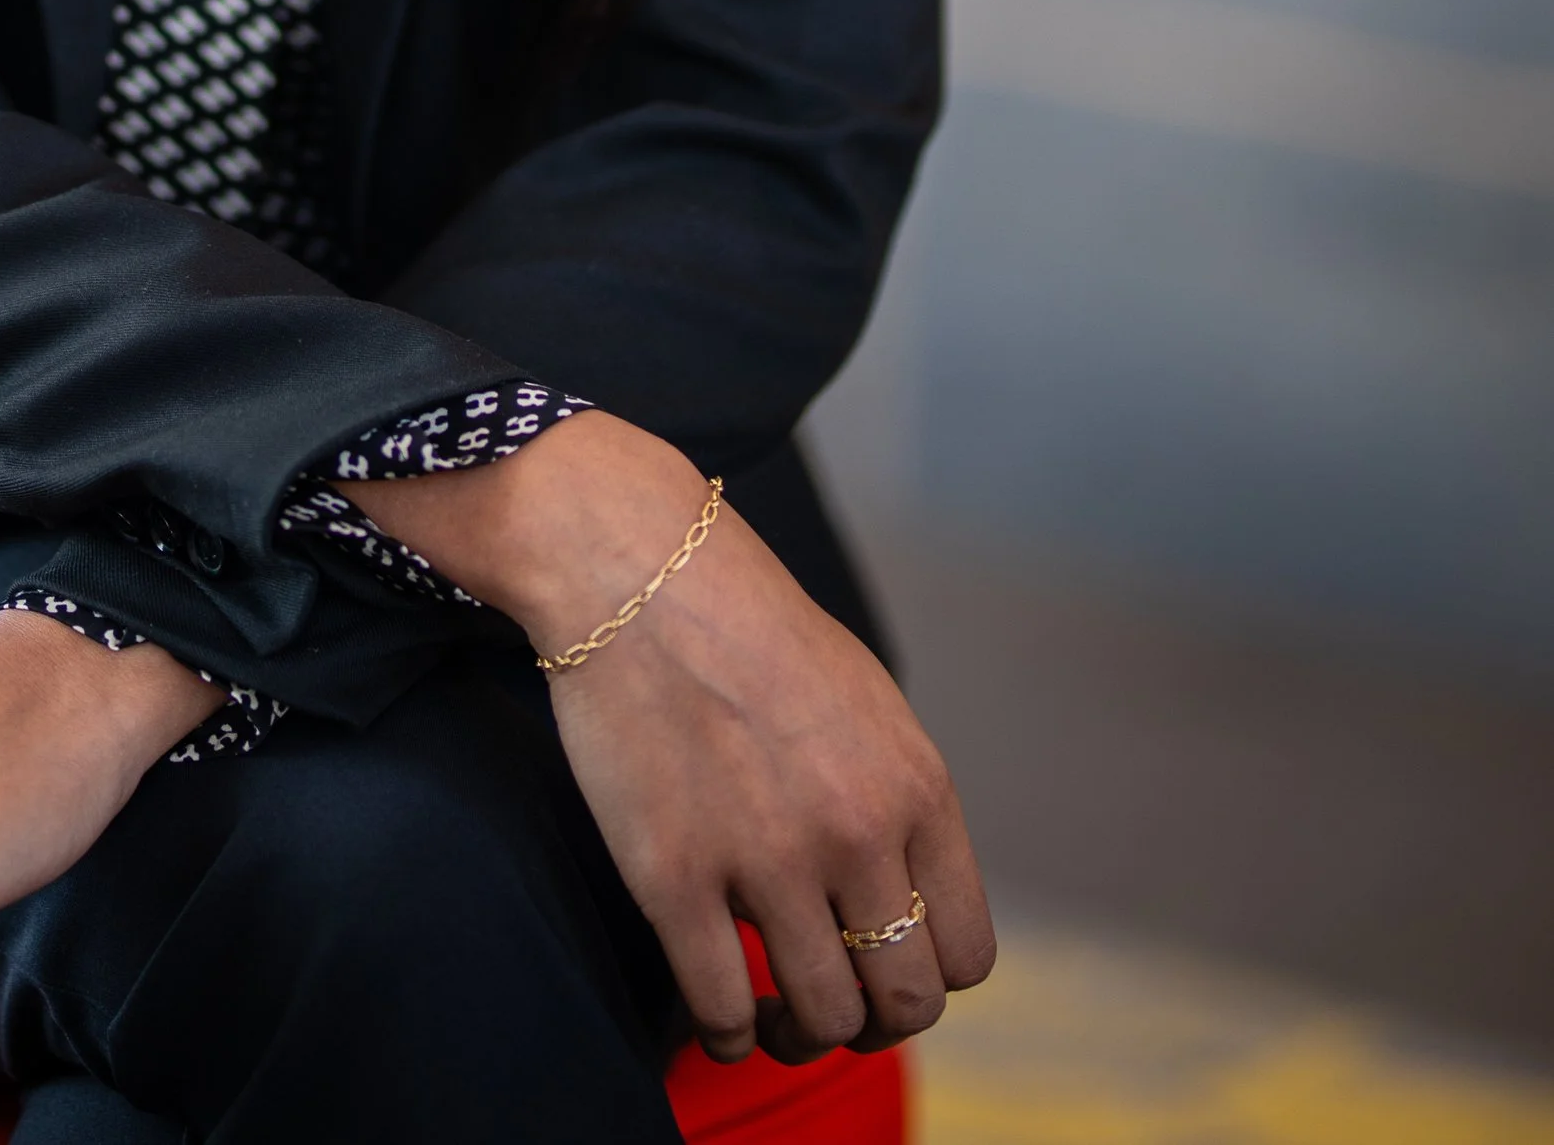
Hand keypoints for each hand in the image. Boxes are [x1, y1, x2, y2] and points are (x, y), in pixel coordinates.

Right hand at [341, 411, 993, 1063]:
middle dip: (870, 1019)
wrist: (636, 567)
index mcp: (915, 785)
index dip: (926, 977)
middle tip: (830, 1003)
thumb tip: (906, 894)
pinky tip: (717, 1011)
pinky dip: (725, 1033)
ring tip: (772, 1016)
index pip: (966, 953)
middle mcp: (856, 831)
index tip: (884, 967)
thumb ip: (897, 799)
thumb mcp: (867, 699)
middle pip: (904, 1003)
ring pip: (819, 1019)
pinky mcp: (674, 876)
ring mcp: (766, 858)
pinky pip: (722, 1010)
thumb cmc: (745, 625)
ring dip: (797, 1034)